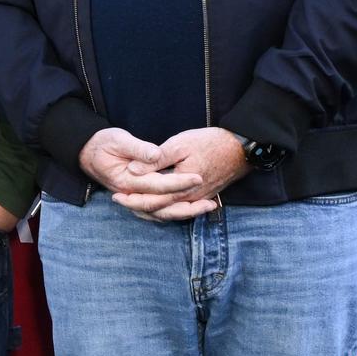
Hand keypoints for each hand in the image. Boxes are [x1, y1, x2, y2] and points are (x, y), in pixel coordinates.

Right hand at [78, 127, 204, 222]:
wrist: (87, 152)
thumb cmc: (103, 143)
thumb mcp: (118, 139)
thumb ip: (138, 148)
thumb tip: (156, 154)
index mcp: (126, 181)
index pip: (158, 185)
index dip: (179, 182)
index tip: (198, 177)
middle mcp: (130, 194)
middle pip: (162, 205)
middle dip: (187, 203)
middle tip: (210, 201)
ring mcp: (132, 199)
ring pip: (161, 213)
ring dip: (184, 212)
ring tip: (207, 207)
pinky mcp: (137, 199)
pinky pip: (158, 212)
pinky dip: (175, 212)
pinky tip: (192, 208)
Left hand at [116, 127, 248, 220]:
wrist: (241, 148)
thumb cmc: (210, 143)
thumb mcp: (180, 145)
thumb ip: (155, 159)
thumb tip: (132, 170)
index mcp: (181, 187)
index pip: (152, 201)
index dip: (132, 200)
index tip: (115, 195)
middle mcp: (190, 199)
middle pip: (159, 210)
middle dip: (137, 207)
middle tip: (118, 200)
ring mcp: (199, 200)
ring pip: (170, 213)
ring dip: (150, 211)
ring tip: (132, 205)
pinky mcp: (204, 197)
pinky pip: (182, 210)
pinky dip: (166, 210)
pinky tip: (155, 207)